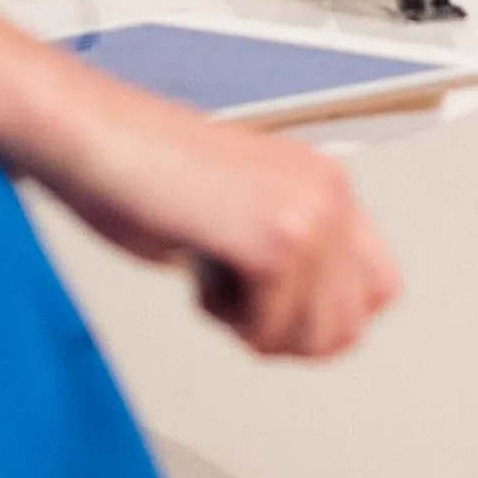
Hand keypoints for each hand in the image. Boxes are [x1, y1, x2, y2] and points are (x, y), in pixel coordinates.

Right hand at [30, 76, 402, 358]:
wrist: (98, 140)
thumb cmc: (142, 170)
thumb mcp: (236, 212)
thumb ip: (280, 251)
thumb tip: (299, 314)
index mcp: (323, 182)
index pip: (379, 286)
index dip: (324, 317)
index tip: (275, 313)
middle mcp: (328, 191)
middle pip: (352, 324)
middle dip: (292, 336)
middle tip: (239, 308)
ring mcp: (309, 213)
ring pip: (319, 336)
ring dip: (258, 329)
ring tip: (216, 282)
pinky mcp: (279, 238)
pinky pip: (272, 327)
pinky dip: (225, 318)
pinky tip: (200, 268)